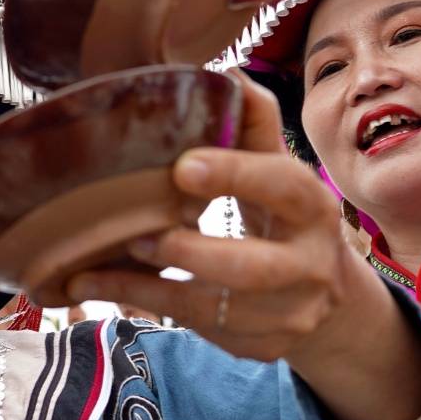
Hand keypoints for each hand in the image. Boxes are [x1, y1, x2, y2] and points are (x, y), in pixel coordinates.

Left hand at [65, 77, 405, 383]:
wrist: (329, 294)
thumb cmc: (285, 215)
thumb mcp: (278, 169)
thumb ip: (252, 124)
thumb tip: (224, 73)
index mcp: (312, 206)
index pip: (281, 185)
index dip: (233, 175)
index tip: (181, 167)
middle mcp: (311, 265)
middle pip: (252, 267)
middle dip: (189, 254)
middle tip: (135, 238)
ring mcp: (290, 314)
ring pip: (214, 310)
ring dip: (147, 290)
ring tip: (91, 273)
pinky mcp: (263, 346)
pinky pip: (201, 333)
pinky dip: (150, 310)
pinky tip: (107, 289)